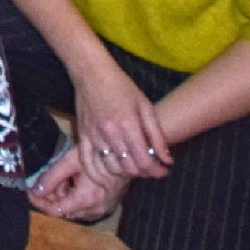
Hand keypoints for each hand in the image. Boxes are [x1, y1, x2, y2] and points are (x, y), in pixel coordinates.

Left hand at [32, 147, 126, 221]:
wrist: (126, 154)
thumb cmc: (98, 154)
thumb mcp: (70, 161)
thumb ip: (51, 177)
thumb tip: (35, 190)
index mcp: (85, 199)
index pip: (56, 211)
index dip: (40, 203)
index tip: (30, 193)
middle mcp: (95, 209)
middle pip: (64, 211)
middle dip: (51, 198)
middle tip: (44, 181)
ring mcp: (103, 209)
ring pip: (74, 211)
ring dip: (63, 198)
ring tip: (61, 179)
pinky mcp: (107, 206)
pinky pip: (85, 208)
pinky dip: (75, 199)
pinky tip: (73, 183)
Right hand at [73, 65, 172, 179]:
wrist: (92, 75)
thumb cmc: (122, 87)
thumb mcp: (146, 107)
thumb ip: (157, 135)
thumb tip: (167, 159)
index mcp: (128, 125)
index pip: (144, 161)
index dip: (157, 171)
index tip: (163, 170)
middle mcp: (110, 134)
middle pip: (129, 168)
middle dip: (144, 172)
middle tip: (152, 168)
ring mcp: (94, 137)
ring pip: (111, 168)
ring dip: (126, 172)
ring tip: (135, 166)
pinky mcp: (82, 137)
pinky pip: (88, 163)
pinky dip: (99, 174)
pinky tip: (110, 174)